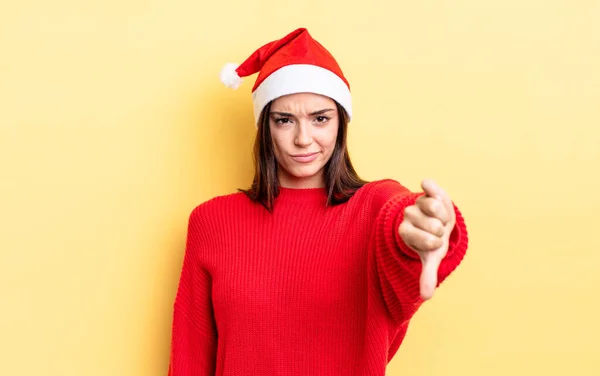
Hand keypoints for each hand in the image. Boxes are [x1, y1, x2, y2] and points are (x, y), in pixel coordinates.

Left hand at [398, 179, 455, 299]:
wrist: (437, 220)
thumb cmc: (434, 241)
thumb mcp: (431, 257)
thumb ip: (427, 274)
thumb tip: (425, 297)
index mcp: (406, 233)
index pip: (424, 240)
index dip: (434, 242)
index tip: (435, 242)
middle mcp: (408, 216)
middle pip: (431, 223)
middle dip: (441, 228)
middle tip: (438, 229)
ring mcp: (417, 202)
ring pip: (432, 206)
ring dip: (443, 214)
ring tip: (440, 217)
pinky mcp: (427, 189)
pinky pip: (428, 184)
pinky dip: (432, 187)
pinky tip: (433, 191)